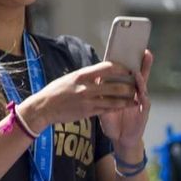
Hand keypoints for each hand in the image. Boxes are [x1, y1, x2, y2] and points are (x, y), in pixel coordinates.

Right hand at [20, 58, 140, 133]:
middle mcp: (86, 87)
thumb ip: (85, 76)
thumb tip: (99, 72)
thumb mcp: (70, 78)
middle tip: (137, 84)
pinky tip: (126, 106)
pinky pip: (108, 109)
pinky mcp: (88, 112)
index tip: (129, 68)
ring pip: (115, 99)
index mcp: (82, 75)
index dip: (121, 68)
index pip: (108, 68)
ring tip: (136, 97)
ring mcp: (88, 101)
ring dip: (127, 98)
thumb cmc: (55, 91)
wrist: (43, 108)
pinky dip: (119, 107)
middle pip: (115, 85)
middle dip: (129, 85)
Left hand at [97, 50, 153, 152]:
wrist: (121, 137)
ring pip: (143, 89)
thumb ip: (102, 92)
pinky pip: (144, 105)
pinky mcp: (143, 114)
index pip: (128, 72)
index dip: (130, 61)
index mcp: (126, 89)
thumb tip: (93, 79)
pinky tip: (142, 95)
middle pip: (141, 76)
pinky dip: (143, 99)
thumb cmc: (113, 119)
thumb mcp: (104, 104)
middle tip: (146, 52)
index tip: (129, 49)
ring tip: (139, 74)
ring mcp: (141, 103)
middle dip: (144, 65)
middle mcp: (136, 93)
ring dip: (142, 81)